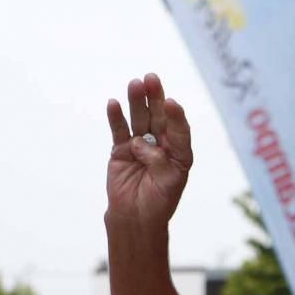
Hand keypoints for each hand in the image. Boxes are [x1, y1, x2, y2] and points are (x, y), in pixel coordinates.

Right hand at [105, 74, 192, 227]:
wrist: (136, 216)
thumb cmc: (158, 202)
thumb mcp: (168, 183)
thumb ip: (158, 160)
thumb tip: (139, 142)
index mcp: (180, 153)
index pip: (180, 130)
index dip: (176, 116)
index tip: (172, 103)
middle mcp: (161, 145)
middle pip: (159, 117)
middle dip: (156, 98)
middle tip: (152, 78)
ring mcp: (140, 145)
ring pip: (139, 119)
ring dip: (136, 102)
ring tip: (135, 84)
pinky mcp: (121, 149)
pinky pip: (119, 130)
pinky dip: (116, 117)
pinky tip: (114, 104)